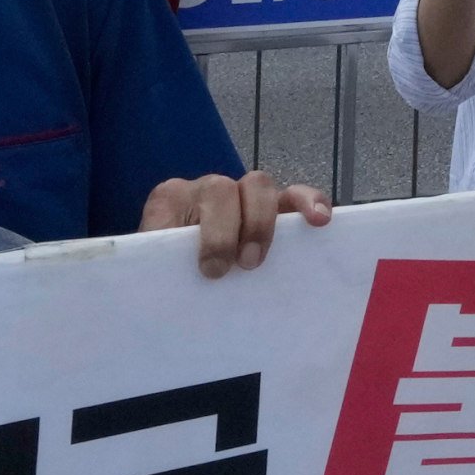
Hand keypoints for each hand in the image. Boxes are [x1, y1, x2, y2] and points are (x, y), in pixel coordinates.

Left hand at [142, 169, 331, 276]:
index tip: (207, 270)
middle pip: (221, 189)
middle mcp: (205, 188)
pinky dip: (309, 202)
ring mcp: (241, 194)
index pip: (179, 196)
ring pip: (258, 185)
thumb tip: (171, 289)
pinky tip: (320, 220)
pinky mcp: (272, 206)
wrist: (174, 280)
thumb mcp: (154, 273)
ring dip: (261, 222)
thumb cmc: (166, 277)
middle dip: (225, 231)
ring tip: (257, 260)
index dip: (196, 232)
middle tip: (223, 271)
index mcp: (168, 200)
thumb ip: (158, 270)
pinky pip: (294, 195)